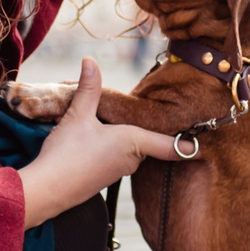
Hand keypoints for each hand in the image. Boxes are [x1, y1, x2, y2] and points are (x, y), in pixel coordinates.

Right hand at [18, 58, 183, 227]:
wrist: (48, 190)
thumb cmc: (68, 152)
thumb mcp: (77, 115)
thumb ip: (88, 88)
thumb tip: (90, 60)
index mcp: (133, 142)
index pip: (169, 145)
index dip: (186, 146)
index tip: (202, 146)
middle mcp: (131, 160)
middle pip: (144, 142)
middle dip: (139, 130)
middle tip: (132, 115)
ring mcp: (116, 173)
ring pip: (127, 151)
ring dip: (119, 140)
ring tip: (98, 127)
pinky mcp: (102, 181)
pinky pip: (113, 161)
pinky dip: (105, 151)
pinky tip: (85, 145)